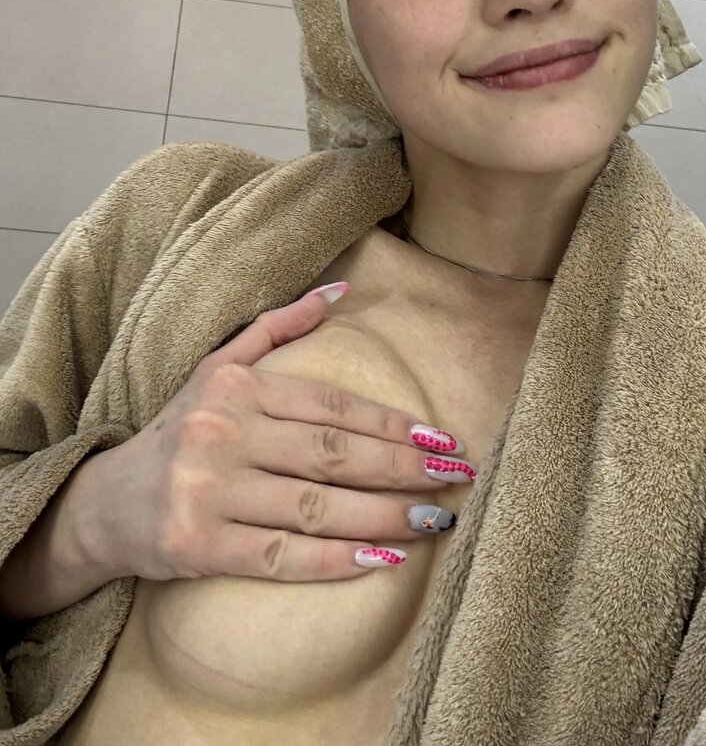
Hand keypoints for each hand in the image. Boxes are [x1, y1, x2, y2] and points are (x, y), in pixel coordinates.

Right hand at [80, 286, 469, 582]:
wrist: (104, 503)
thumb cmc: (177, 431)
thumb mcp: (216, 367)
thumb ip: (275, 328)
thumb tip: (339, 290)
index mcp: (235, 387)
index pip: (330, 406)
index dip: (391, 424)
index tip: (441, 440)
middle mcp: (222, 432)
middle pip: (332, 454)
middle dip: (403, 467)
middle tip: (456, 477)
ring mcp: (209, 491)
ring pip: (315, 506)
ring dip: (384, 516)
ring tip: (435, 522)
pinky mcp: (198, 545)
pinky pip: (281, 555)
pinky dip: (335, 560)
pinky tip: (381, 561)